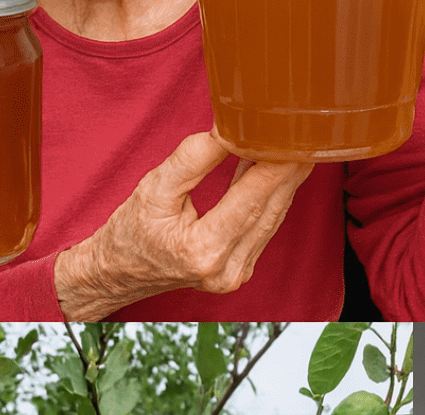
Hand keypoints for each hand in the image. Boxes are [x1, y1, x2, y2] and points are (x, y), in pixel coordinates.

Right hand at [53, 127, 313, 319]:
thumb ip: (192, 159)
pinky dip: (271, 196)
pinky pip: (264, 227)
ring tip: (296, 145)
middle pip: (269, 209)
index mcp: (203, 251)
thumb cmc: (131, 231)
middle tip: (305, 134)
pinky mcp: (242, 269)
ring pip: (272, 218)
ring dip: (285, 181)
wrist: (119, 273)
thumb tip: (229, 130)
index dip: (275, 167)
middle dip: (288, 170)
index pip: (250, 200)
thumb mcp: (154, 188)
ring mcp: (238, 273)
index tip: (292, 138)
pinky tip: (276, 169)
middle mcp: (228, 268)